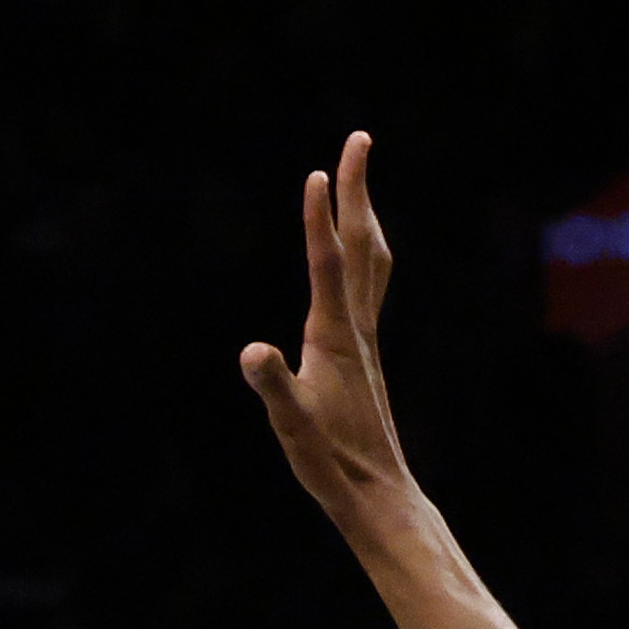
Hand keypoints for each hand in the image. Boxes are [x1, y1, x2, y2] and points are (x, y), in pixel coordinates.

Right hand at [237, 129, 413, 524]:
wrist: (377, 489)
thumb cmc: (329, 460)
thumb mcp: (290, 425)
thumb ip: (272, 385)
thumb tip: (252, 349)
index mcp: (333, 337)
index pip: (327, 263)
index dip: (319, 219)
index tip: (317, 172)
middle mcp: (355, 326)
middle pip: (360, 243)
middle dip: (357, 190)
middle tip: (358, 139)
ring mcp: (364, 336)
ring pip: (372, 258)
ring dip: (364, 212)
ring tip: (357, 178)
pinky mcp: (363, 350)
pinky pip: (369, 282)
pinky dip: (364, 249)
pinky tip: (359, 251)